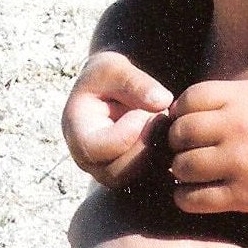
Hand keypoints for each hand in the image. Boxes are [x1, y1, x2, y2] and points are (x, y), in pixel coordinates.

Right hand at [62, 50, 173, 188]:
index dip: (127, 132)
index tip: (143, 111)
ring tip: (164, 122)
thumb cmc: (108, 76)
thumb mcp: (114, 67)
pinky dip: (166, 158)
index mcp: (77, 133)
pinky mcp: (132, 175)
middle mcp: (90, 161)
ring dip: (158, 152)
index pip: (97, 149)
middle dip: (145, 146)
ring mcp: (110, 171)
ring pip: (137, 180)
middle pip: (117, 173)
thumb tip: (162, 102)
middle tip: (160, 117)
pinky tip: (169, 132)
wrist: (112, 89)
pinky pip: (153, 179)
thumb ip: (135, 81)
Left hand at [167, 79, 247, 217]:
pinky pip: (192, 198)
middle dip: (179, 143)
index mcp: (247, 97)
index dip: (183, 111)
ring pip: (181, 166)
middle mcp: (238, 125)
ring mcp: (239, 161)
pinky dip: (187, 197)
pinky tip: (200, 193)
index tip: (191, 123)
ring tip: (196, 173)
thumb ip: (235, 98)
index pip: (190, 98)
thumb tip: (190, 108)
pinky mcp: (243, 195)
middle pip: (180, 131)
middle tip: (190, 150)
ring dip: (182, 171)